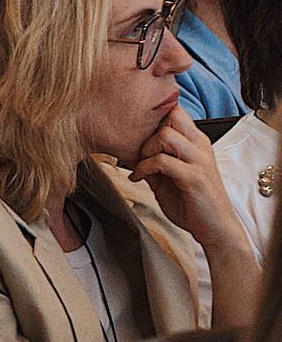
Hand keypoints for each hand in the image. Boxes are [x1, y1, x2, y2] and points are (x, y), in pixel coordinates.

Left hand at [132, 108, 248, 254]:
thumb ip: (151, 164)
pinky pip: (162, 161)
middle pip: (173, 116)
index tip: (139, 141)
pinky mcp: (194, 177)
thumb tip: (127, 153)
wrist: (215, 227)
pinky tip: (138, 177)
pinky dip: (144, 167)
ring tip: (141, 165)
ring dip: (147, 149)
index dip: (154, 121)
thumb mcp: (166, 179)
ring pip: (166, 135)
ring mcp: (199, 161)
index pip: (176, 114)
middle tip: (140, 153)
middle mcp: (200, 147)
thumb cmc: (193, 203)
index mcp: (196, 144)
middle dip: (149, 132)